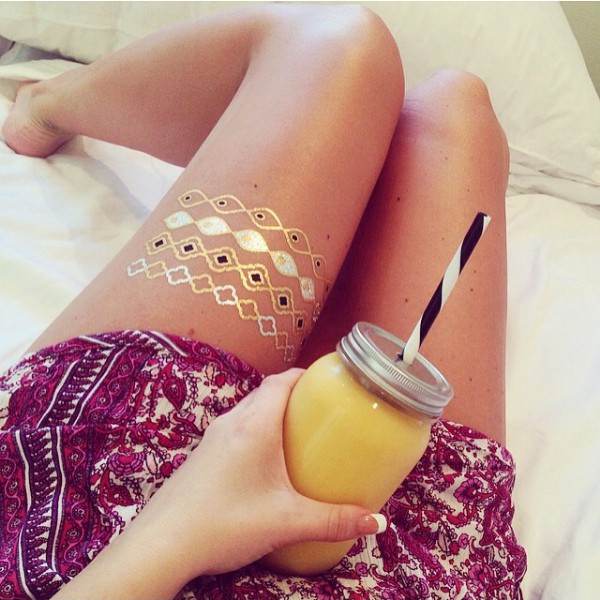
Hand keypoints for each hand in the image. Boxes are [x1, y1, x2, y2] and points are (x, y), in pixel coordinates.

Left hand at [149, 368, 383, 577]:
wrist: (162, 544)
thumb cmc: (225, 523)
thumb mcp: (287, 521)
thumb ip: (333, 521)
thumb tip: (374, 523)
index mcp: (254, 426)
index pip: (280, 381)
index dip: (304, 376)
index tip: (326, 383)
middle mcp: (231, 423)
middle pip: (266, 393)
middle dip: (294, 396)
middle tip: (320, 414)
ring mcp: (213, 438)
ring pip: (249, 410)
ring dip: (273, 413)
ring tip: (297, 437)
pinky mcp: (202, 455)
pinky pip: (235, 429)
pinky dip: (256, 431)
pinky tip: (265, 464)